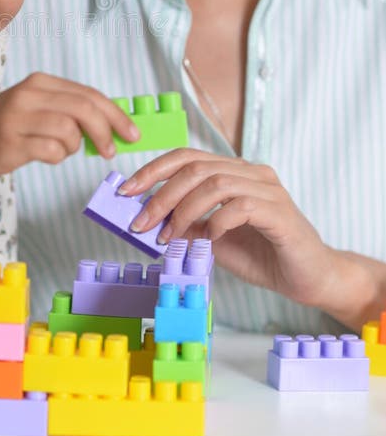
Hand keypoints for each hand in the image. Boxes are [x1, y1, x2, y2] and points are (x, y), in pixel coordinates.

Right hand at [0, 73, 139, 254]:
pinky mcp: (10, 141)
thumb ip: (70, 110)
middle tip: (110, 151)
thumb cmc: (8, 126)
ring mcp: (17, 118)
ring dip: (75, 146)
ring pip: (69, 130)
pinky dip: (58, 156)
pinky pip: (51, 150)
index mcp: (40, 83)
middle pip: (84, 109)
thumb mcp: (37, 107)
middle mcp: (29, 95)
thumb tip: (113, 124)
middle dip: (106, 132)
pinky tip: (49, 155)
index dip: (115, 115)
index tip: (132, 133)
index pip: (89, 94)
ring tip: (64, 150)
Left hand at [120, 148, 333, 307]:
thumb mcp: (211, 239)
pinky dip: (216, 223)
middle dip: (160, 195)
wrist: (308, 278)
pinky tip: (209, 241)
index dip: (152, 170)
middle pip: (195, 168)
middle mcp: (251, 172)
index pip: (186, 156)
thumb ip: (186, 225)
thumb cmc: (261, 255)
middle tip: (141, 223)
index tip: (126, 191)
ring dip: (183, 210)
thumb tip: (147, 217)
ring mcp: (268, 189)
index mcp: (233, 171)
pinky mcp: (279, 211)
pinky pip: (240, 206)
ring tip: (169, 236)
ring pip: (214, 183)